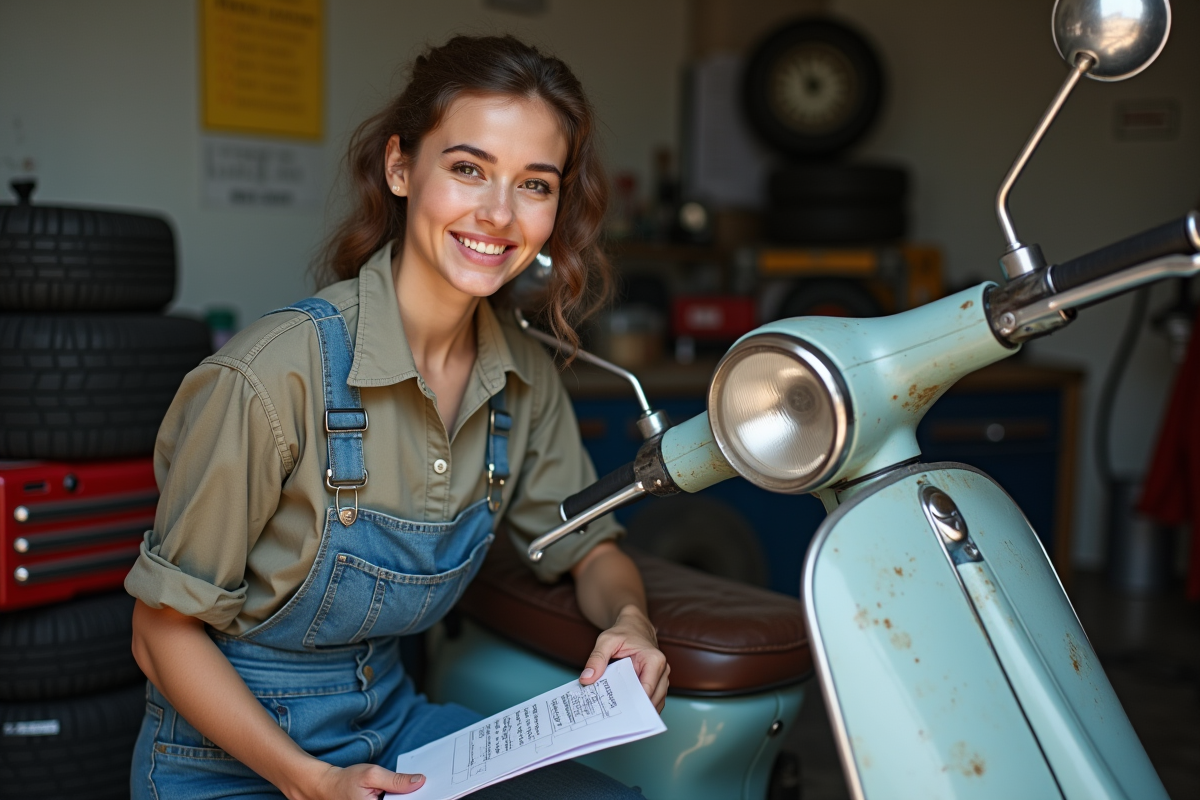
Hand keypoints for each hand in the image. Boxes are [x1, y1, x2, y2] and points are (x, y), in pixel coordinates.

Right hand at [296, 762, 425, 799]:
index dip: (421, 799)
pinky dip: (402, 798)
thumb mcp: (372, 774)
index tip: (438, 794)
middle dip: (417, 797)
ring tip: (422, 789)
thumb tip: (420, 781)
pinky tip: (410, 792)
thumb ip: (396, 780)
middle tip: (431, 789)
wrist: (327, 787)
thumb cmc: (347, 780)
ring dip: (410, 797)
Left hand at [579, 605, 669, 712]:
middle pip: (652, 700)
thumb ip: (597, 659)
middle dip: (634, 709)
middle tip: (614, 716)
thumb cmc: (623, 632)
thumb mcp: (606, 641)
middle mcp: (662, 671)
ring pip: (654, 703)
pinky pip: (651, 700)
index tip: (617, 711)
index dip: (633, 703)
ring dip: (638, 710)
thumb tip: (587, 679)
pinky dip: (639, 706)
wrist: (634, 627)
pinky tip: (624, 707)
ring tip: (618, 714)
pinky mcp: (656, 684)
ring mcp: (661, 679)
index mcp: (654, 660)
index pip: (647, 690)